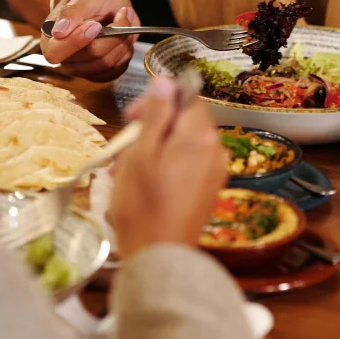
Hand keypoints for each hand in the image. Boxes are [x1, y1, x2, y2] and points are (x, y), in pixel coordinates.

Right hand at [41, 0, 138, 81]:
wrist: (108, 4)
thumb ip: (71, 12)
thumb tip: (58, 33)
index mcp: (50, 40)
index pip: (55, 53)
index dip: (77, 41)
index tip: (95, 25)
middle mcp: (65, 60)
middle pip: (91, 56)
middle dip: (112, 34)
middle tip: (121, 13)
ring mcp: (83, 69)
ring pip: (108, 63)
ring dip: (122, 40)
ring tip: (123, 19)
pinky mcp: (101, 74)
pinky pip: (118, 68)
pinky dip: (125, 50)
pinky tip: (124, 35)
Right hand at [110, 77, 227, 258]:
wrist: (160, 256)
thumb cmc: (143, 204)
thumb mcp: (140, 153)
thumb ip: (156, 115)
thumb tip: (166, 81)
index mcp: (200, 136)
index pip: (185, 97)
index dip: (157, 101)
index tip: (130, 117)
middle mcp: (216, 149)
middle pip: (184, 120)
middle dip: (152, 128)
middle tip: (123, 149)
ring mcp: (215, 171)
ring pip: (183, 143)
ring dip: (154, 148)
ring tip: (126, 170)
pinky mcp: (209, 189)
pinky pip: (188, 163)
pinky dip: (166, 165)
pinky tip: (143, 182)